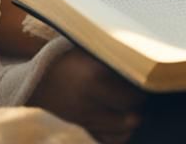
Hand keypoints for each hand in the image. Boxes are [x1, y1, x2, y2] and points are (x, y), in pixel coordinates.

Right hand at [28, 44, 146, 143]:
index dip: (144, 89)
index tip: (147, 80)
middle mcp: (90, 101)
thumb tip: (140, 60)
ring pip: (121, 132)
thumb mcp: (87, 50)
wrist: (37, 80)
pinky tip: (123, 123)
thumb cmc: (68, 58)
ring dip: (132, 121)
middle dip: (140, 107)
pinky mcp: (80, 128)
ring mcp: (84, 118)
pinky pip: (107, 140)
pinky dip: (120, 135)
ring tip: (136, 109)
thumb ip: (110, 56)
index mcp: (94, 76)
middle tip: (143, 95)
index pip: (131, 94)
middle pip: (129, 116)